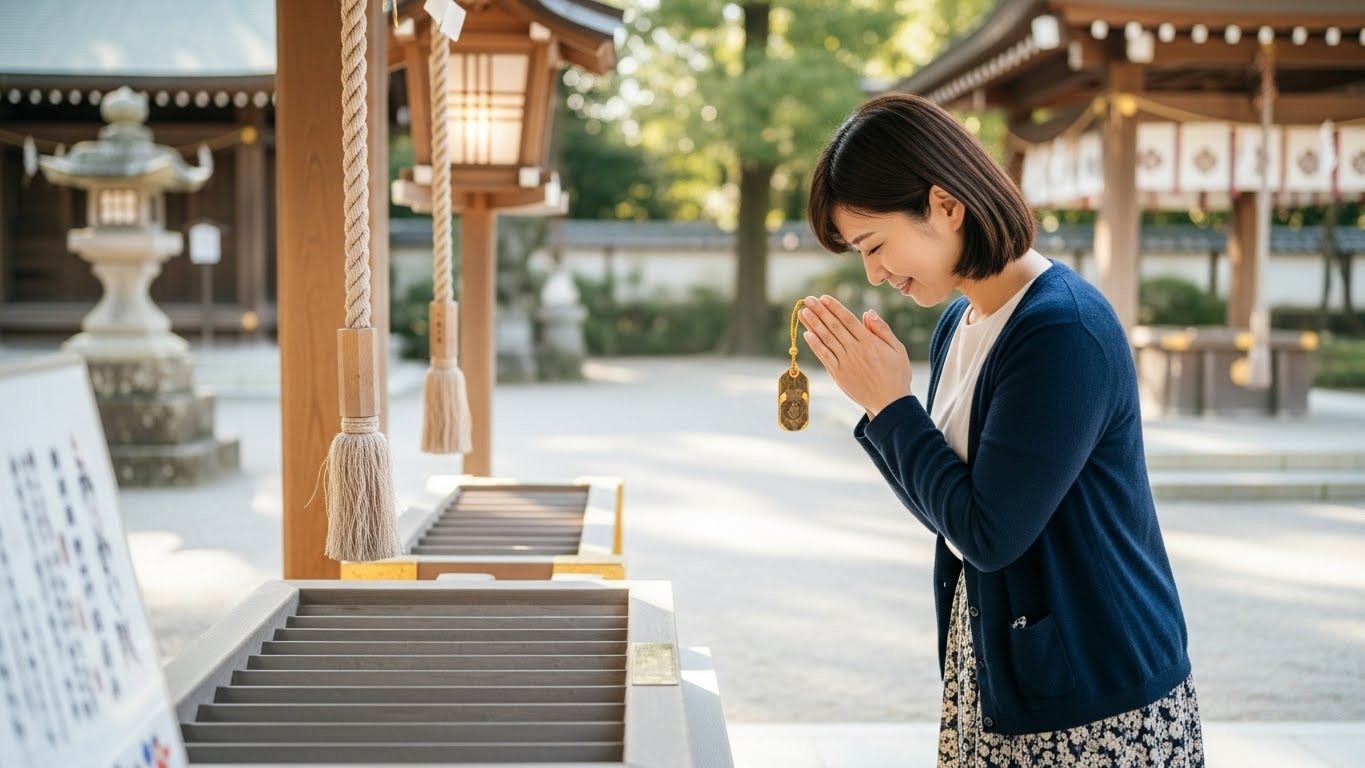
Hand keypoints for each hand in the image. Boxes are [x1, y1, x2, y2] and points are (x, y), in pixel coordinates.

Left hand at [798, 295, 911, 418]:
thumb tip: (868, 312)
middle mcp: (855, 350)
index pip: (848, 320)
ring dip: (813, 325)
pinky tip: (807, 334)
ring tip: (803, 313)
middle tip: (808, 299)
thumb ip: (882, 329)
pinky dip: (815, 345)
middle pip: (834, 326)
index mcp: (869, 342)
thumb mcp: (897, 349)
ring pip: (826, 339)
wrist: (890, 403)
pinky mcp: (839, 375)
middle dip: (820, 311)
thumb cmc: (897, 375)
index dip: (834, 308)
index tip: (824, 298)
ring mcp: (845, 362)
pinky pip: (824, 357)